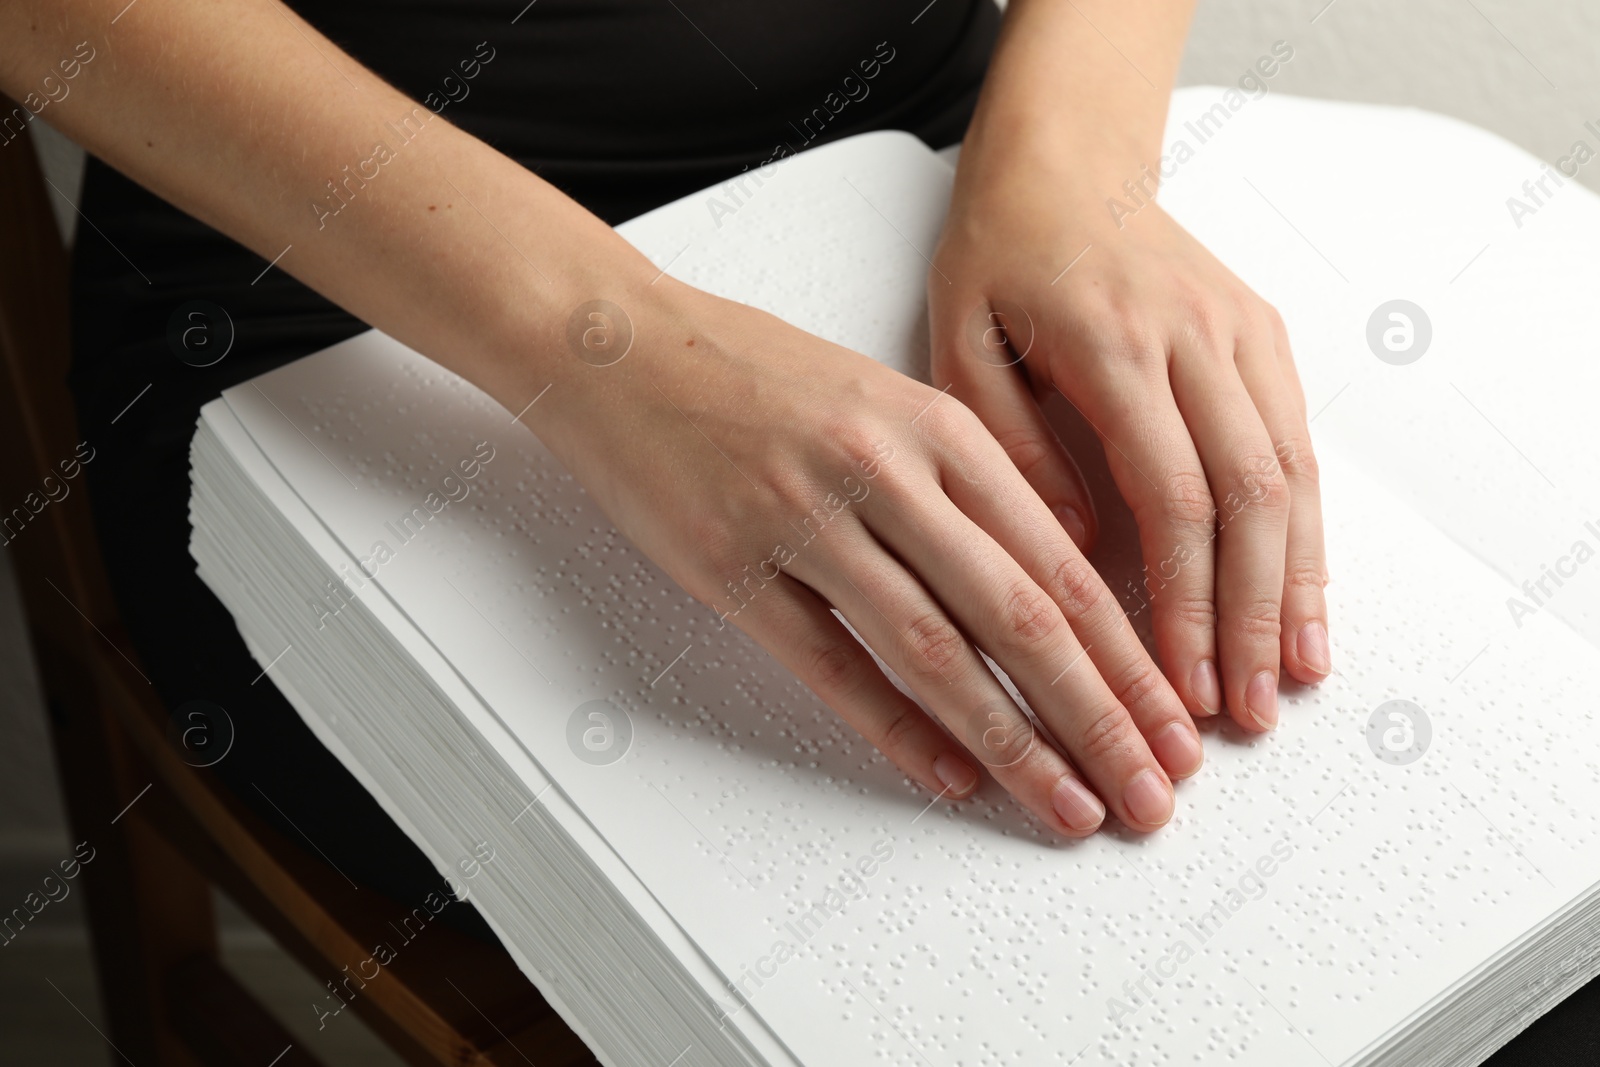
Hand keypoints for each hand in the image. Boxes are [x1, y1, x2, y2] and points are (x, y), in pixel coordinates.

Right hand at [540, 284, 1206, 834]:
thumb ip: (969, 484)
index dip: (1131, 656)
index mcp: (937, 426)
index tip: (1174, 722)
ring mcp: (806, 521)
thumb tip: (1053, 588)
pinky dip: (894, 730)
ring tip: (1070, 805)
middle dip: (1103, 716)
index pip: (1063, 563)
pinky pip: (830, 666)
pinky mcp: (734, 569)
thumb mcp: (887, 399)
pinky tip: (947, 776)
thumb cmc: (755, 373)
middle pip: (1020, 615)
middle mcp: (884, 472)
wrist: (621, 346)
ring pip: (934, 651)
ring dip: (1015, 741)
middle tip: (1152, 792)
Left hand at [928, 171, 1329, 734]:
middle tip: (1245, 711)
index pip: (1171, 495)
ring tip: (1295, 678)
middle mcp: (1195, 338)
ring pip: (1292, 475)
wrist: (1067, 160)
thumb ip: (1012, 446)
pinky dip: (1309, 531)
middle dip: (1251, 616)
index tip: (1178, 681)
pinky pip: (1300, 445)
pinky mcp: (1263, 336)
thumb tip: (1072, 551)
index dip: (1183, 600)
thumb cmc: (998, 254)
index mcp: (1114, 343)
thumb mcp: (962, 342)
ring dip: (1297, 585)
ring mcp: (1241, 335)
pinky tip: (1307, 598)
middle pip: (1249, 498)